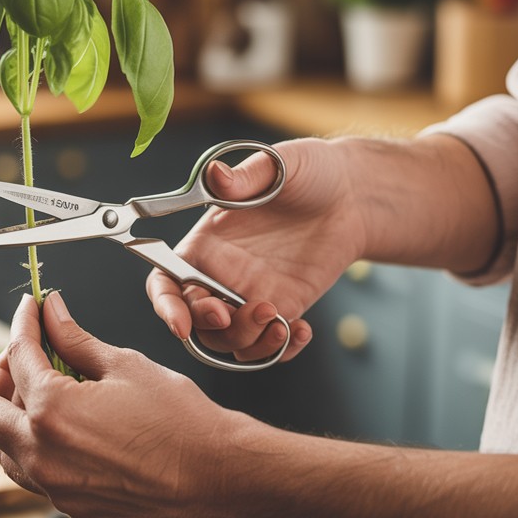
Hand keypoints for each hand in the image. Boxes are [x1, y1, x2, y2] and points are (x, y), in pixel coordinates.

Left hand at [0, 292, 235, 517]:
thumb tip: (50, 311)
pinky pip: (33, 474)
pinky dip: (35, 447)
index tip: (31, 310)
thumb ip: (74, 337)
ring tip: (45, 390)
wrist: (214, 473)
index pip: (17, 356)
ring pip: (3, 449)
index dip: (23, 324)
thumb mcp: (123, 363)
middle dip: (1, 373)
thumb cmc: (178, 417)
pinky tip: (65, 426)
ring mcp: (54, 487)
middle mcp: (41, 454)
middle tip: (27, 352)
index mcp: (50, 410)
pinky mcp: (71, 506)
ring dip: (12, 416)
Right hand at [147, 137, 366, 362]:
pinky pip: (270, 348)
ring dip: (248, 340)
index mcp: (206, 244)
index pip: (166, 282)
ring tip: (278, 319)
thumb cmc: (309, 172)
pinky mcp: (284, 308)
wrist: (352, 195)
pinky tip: (301, 329)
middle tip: (231, 314)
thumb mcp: (277, 167)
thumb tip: (216, 175)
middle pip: (196, 321)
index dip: (165, 305)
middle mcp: (221, 276)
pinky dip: (281, 350)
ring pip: (231, 341)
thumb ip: (245, 177)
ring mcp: (251, 296)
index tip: (178, 323)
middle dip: (208, 327)